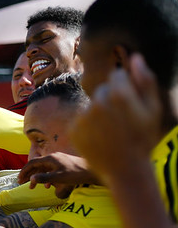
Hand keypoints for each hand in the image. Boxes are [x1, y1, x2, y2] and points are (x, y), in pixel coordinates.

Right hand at [18, 153, 96, 198]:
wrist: (92, 171)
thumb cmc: (76, 174)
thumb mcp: (59, 177)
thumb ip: (44, 178)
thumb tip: (31, 178)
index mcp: (51, 158)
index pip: (33, 163)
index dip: (24, 171)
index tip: (19, 179)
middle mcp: (53, 157)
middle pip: (36, 165)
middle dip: (28, 174)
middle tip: (21, 183)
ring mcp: (58, 161)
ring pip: (43, 168)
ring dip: (36, 177)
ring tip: (32, 186)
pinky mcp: (63, 165)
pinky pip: (50, 170)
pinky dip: (45, 177)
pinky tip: (46, 186)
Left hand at [71, 53, 162, 178]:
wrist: (125, 169)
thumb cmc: (143, 138)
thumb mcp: (152, 109)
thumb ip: (145, 81)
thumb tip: (135, 57)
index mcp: (119, 94)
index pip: (117, 75)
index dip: (126, 88)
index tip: (130, 103)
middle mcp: (98, 102)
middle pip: (103, 89)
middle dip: (111, 99)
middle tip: (121, 120)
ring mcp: (84, 116)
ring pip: (92, 105)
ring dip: (99, 113)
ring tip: (111, 131)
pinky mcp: (74, 129)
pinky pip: (81, 119)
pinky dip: (88, 126)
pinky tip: (100, 138)